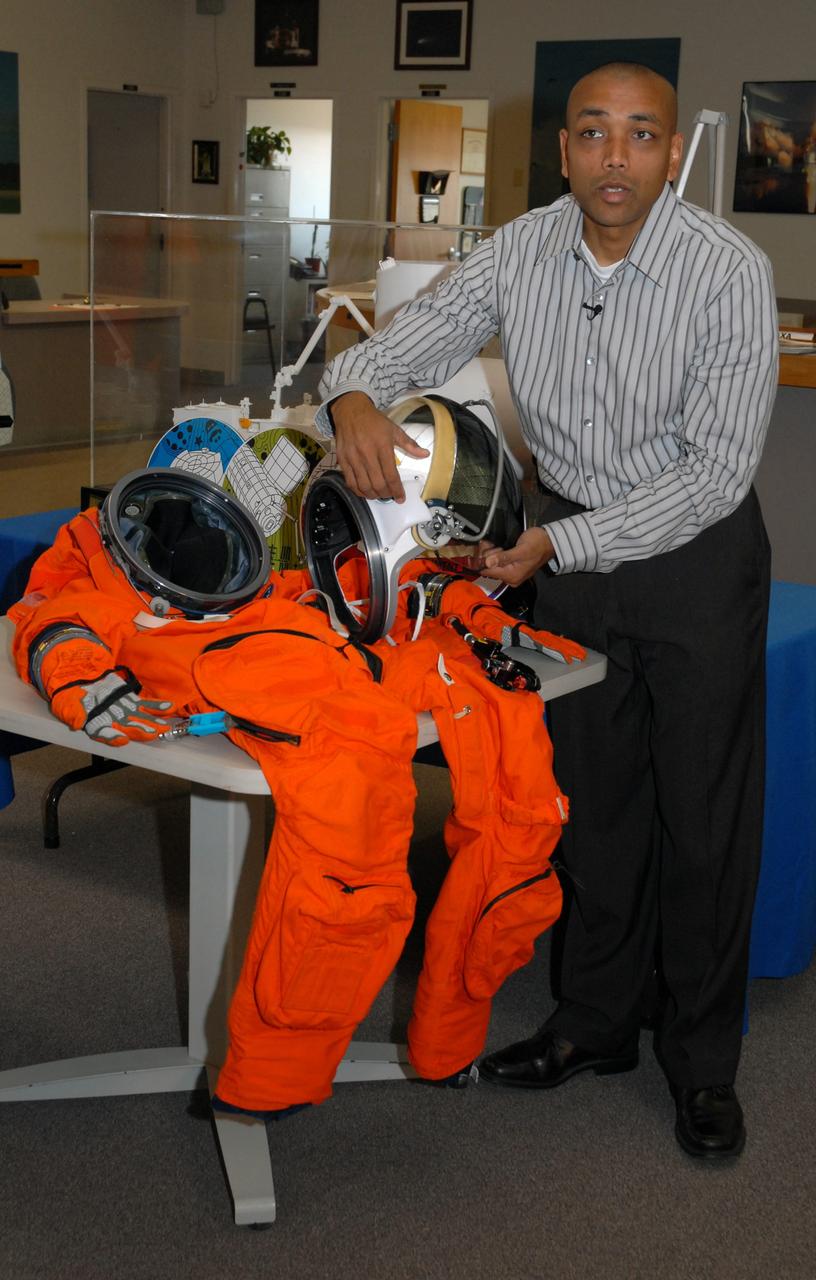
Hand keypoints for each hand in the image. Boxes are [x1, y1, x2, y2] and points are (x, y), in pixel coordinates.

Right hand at [51, 670, 173, 745]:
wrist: (79, 681)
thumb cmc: (70, 698)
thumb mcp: (65, 705)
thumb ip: (72, 714)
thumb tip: (76, 723)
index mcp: (96, 726)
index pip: (105, 735)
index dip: (113, 738)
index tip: (122, 738)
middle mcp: (113, 723)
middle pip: (128, 729)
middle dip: (140, 731)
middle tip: (152, 733)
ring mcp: (125, 713)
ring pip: (141, 719)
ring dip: (153, 723)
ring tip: (164, 726)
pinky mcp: (132, 702)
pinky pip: (146, 705)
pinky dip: (157, 706)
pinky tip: (169, 707)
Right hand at [331, 391, 428, 502]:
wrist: (351, 410)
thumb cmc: (373, 420)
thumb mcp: (394, 430)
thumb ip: (409, 444)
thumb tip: (425, 454)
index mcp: (382, 446)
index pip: (391, 475)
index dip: (397, 490)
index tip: (400, 497)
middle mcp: (367, 453)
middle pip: (377, 483)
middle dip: (386, 494)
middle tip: (390, 495)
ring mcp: (353, 457)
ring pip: (363, 485)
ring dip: (373, 495)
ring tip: (379, 494)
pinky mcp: (343, 460)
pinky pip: (350, 481)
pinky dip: (358, 490)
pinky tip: (364, 491)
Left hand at [480, 527, 555, 586]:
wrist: (549, 541)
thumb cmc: (537, 545)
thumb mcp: (520, 550)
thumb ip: (504, 557)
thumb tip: (487, 563)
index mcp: (512, 577)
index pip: (488, 572)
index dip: (484, 559)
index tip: (487, 548)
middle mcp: (510, 578)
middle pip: (489, 568)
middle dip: (489, 555)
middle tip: (498, 546)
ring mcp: (511, 572)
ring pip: (493, 564)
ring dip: (493, 553)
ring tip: (501, 546)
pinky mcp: (512, 566)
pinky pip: (499, 562)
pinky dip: (497, 554)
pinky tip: (501, 547)